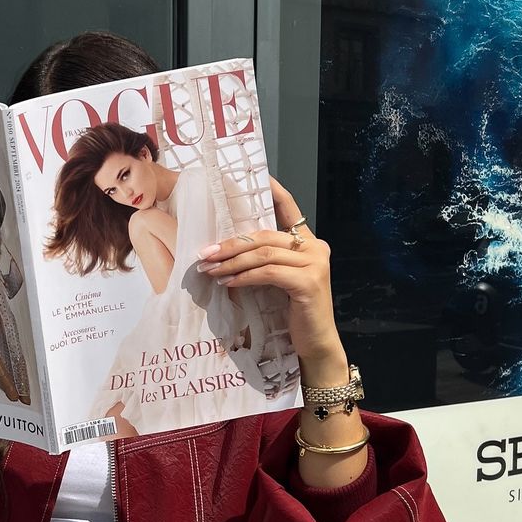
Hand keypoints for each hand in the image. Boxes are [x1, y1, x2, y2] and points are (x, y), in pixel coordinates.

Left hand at [195, 177, 344, 372]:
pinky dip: (244, 277)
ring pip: (264, 253)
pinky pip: (268, 273)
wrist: (316, 344)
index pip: (290, 209)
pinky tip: (228, 283)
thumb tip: (228, 251)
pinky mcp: (309, 282)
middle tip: (204, 253)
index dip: (274, 192)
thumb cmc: (294, 313)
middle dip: (231, 243)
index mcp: (309, 243)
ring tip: (209, 270)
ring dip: (231, 262)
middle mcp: (316, 248)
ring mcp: (315, 264)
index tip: (257, 177)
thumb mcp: (280, 281)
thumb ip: (267, 262)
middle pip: (266, 235)